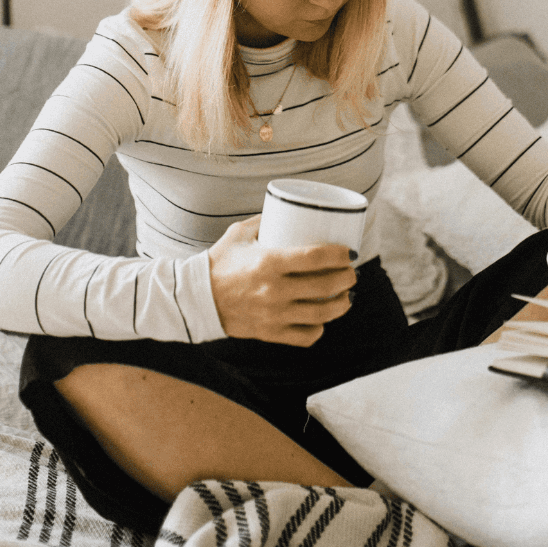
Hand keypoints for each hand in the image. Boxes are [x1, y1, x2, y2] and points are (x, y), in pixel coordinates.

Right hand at [208, 215, 356, 345]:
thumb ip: (266, 220)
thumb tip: (291, 210)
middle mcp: (274, 290)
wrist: (196, 298)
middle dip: (347, 278)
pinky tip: (323, 319)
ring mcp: (273, 315)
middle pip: (325, 286)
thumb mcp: (240, 233)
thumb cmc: (220, 262)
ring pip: (322, 314)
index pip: (316, 257)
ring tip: (347, 296)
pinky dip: (319, 328)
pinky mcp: (270, 333)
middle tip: (351, 272)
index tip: (350, 252)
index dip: (340, 255)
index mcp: (269, 262)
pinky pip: (305, 336)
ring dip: (342, 304)